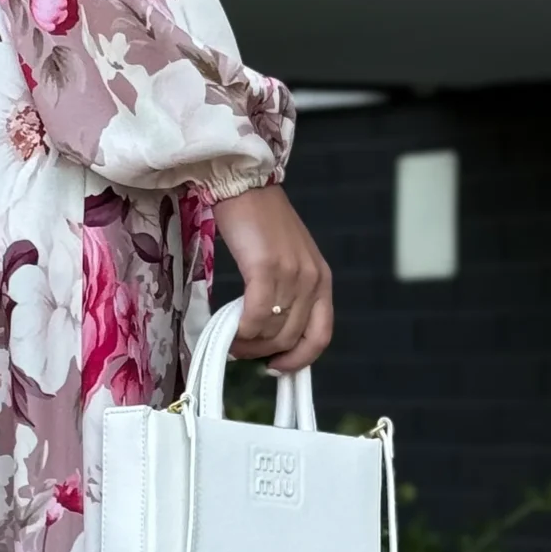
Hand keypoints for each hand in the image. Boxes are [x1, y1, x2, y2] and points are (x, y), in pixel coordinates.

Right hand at [213, 184, 332, 367]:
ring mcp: (291, 274)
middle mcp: (312, 279)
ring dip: (248, 345)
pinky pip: (255, 316)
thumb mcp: (287, 259)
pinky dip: (240, 331)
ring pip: (272, 331)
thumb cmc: (260, 220)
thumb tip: (268, 330)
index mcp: (322, 279)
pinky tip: (228, 331)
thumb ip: (287, 291)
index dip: (300, 359)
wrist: (244, 184)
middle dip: (264, 354)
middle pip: (292, 338)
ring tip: (230, 342)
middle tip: (240, 352)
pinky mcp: (266, 268)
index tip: (277, 367)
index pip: (321, 335)